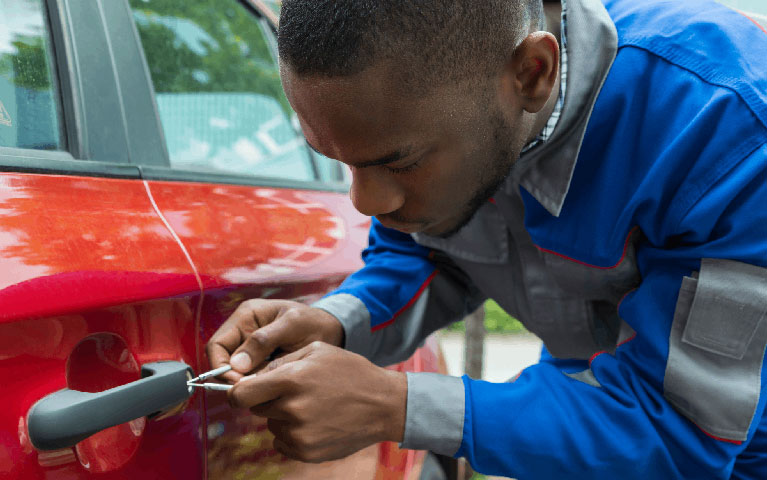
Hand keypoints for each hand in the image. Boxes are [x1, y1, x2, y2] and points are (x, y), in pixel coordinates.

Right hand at [206, 299, 344, 382]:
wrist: (333, 330)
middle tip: (254, 390)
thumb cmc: (314, 323)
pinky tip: (273, 387)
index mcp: (246, 316)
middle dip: (233, 378)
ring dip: (247, 382)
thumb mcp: (293, 325)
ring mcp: (250, 347)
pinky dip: (257, 384)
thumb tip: (236, 365)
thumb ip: (264, 341)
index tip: (239, 383)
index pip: (217, 344)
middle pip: (222, 360)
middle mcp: (243, 330)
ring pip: (235, 372)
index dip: (221, 366)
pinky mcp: (260, 361)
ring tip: (268, 387)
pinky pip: (250, 377)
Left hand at [228, 341, 406, 462]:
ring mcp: (299, 434)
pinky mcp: (307, 452)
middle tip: (294, 392)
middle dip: (268, 400)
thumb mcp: (316, 351)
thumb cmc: (349, 371)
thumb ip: (280, 361)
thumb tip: (250, 376)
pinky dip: (293, 434)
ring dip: (283, 417)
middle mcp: (291, 409)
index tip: (242, 392)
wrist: (382, 404)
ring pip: (272, 425)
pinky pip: (283, 443)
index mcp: (291, 380)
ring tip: (313, 406)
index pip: (240, 395)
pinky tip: (316, 422)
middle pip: (256, 409)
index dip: (237, 393)